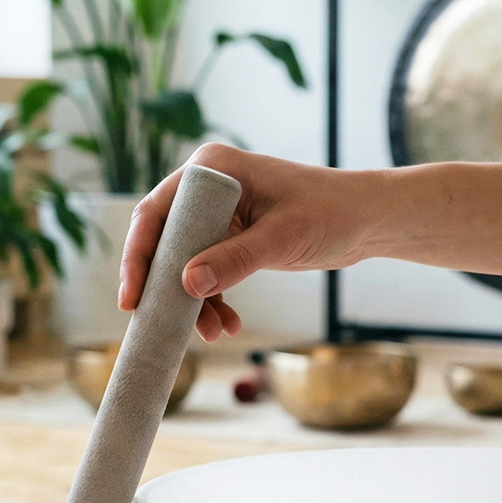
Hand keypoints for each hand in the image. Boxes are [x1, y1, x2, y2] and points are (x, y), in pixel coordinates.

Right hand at [118, 143, 369, 341]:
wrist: (367, 220)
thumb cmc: (331, 213)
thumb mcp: (281, 239)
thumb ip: (234, 260)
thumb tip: (187, 284)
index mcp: (212, 170)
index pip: (156, 213)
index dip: (140, 256)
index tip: (134, 297)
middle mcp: (209, 187)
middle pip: (166, 241)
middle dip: (167, 287)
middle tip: (162, 324)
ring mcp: (220, 213)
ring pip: (187, 262)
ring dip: (195, 300)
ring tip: (213, 332)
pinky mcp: (234, 236)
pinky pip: (209, 270)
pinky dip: (215, 299)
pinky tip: (228, 324)